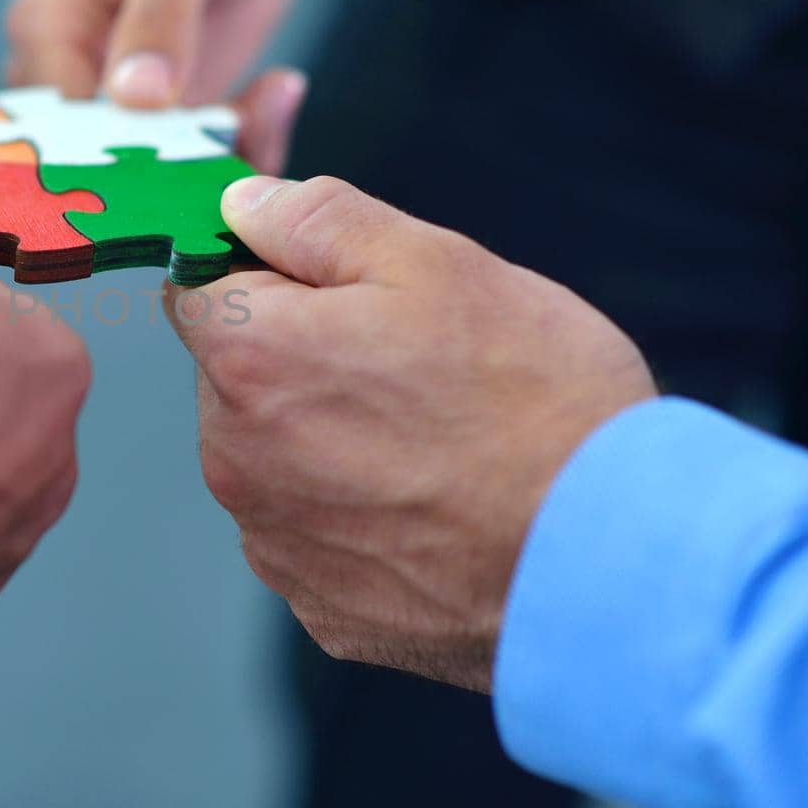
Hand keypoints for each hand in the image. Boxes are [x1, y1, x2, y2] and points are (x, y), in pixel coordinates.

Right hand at [5, 0, 304, 169]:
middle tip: (237, 137)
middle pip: (97, 162)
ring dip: (213, 160)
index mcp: (46, 29)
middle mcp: (68, 78)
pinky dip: (238, 150)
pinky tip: (274, 96)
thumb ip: (158, 17)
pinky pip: (192, 166)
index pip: (55, 123)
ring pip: (150, 175)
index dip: (110, 156)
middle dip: (168, 170)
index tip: (180, 157)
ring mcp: (113, 107)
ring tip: (266, 105)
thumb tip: (138, 98)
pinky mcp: (162, 125)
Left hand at [172, 176, 656, 689]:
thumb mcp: (432, 261)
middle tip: (407, 363)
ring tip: (432, 439)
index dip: (259, 273)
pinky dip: (355, 516)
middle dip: (297, 357)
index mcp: (248, 356)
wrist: (609, 559)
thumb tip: (243, 202)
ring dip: (323, 438)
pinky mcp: (318, 605)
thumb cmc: (532, 398)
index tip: (324, 285)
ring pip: (272, 458)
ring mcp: (273, 540)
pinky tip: (431, 507)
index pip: (198, 287)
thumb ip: (316, 220)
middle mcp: (234, 456)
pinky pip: (314, 535)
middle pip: (234, 378)